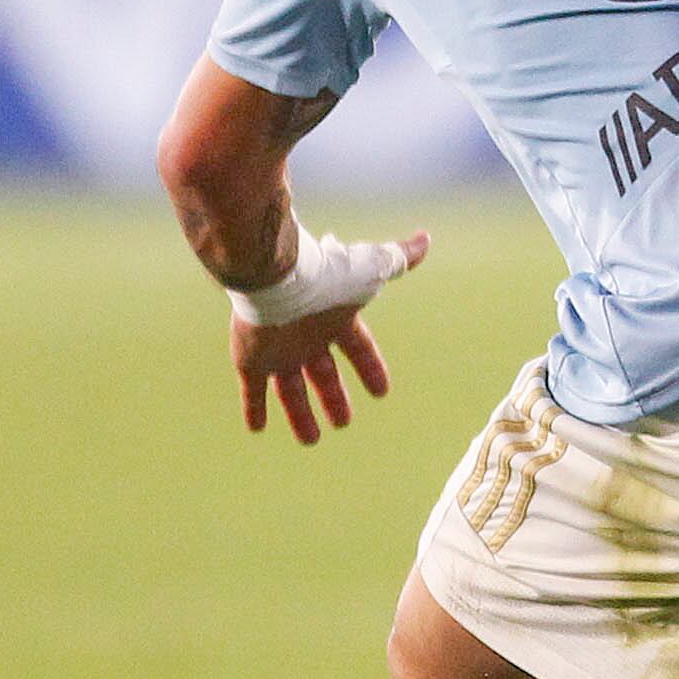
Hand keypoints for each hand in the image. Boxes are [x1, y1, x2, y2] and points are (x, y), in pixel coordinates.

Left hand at [230, 228, 429, 443]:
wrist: (276, 277)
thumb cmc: (328, 274)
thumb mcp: (371, 269)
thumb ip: (398, 258)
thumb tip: (426, 239)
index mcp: (335, 321)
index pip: (359, 351)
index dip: (371, 370)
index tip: (381, 392)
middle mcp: (308, 339)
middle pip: (324, 376)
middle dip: (334, 399)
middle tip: (343, 423)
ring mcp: (279, 352)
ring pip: (291, 391)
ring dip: (301, 415)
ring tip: (310, 440)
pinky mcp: (252, 361)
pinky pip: (254, 391)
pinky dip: (255, 409)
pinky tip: (256, 428)